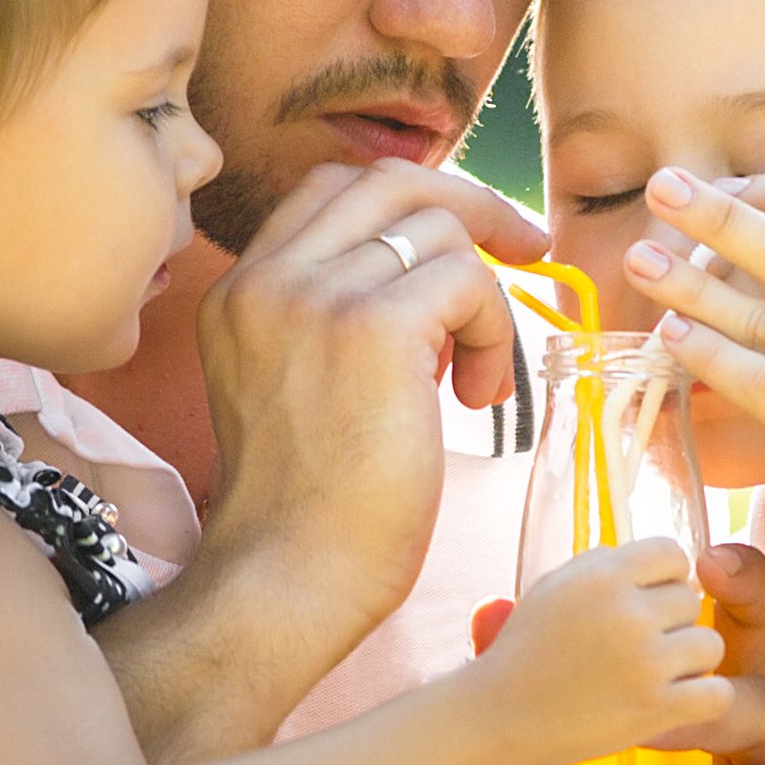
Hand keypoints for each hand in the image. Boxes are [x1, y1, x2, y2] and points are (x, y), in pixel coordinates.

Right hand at [187, 158, 546, 642]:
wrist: (285, 583)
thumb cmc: (309, 517)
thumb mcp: (299, 394)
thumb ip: (337, 327)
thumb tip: (438, 280)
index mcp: (238, 293)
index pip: (331, 192)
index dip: (409, 203)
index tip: (463, 245)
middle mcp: (265, 279)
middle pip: (387, 181)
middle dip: (470, 204)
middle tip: (526, 248)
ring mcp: (314, 297)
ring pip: (438, 230)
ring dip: (485, 300)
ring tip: (479, 384)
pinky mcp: (372, 329)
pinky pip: (467, 280)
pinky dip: (494, 330)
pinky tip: (479, 398)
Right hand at [481, 540, 732, 764]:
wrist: (498, 716)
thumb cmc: (524, 651)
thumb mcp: (553, 587)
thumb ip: (602, 564)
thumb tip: (651, 559)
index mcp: (603, 576)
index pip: (671, 554)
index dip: (664, 579)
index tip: (647, 603)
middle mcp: (627, 612)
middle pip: (691, 601)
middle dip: (672, 623)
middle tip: (641, 648)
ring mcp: (645, 662)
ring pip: (710, 646)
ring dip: (690, 662)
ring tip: (657, 676)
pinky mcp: (655, 709)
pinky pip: (717, 694)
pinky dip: (705, 700)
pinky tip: (678, 702)